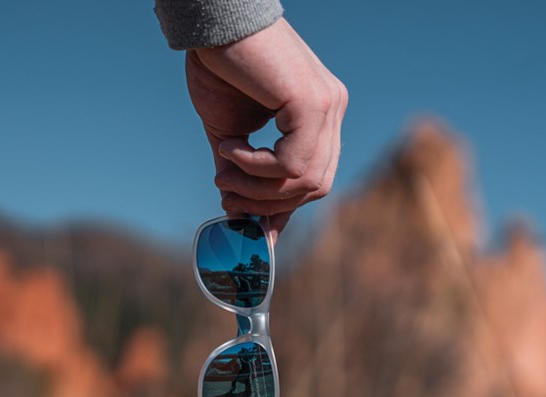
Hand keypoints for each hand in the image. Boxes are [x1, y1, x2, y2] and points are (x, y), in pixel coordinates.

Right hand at [185, 18, 346, 240]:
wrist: (213, 20)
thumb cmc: (221, 67)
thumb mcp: (230, 131)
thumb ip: (240, 172)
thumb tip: (236, 212)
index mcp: (320, 115)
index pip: (315, 177)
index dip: (285, 208)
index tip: (255, 228)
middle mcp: (332, 110)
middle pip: (316, 186)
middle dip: (269, 203)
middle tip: (228, 198)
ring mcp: (328, 106)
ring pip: (305, 180)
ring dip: (257, 189)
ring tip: (223, 173)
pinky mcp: (314, 103)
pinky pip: (291, 163)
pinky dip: (255, 167)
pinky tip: (230, 148)